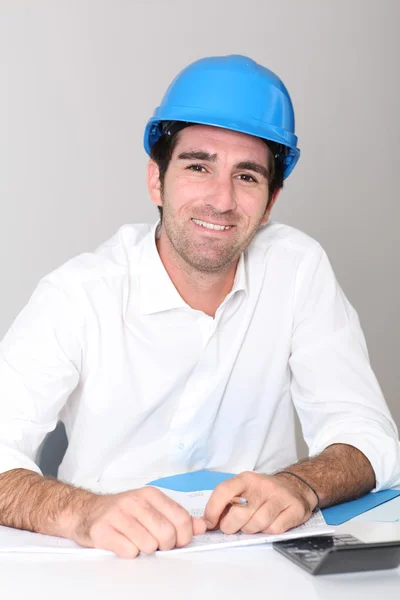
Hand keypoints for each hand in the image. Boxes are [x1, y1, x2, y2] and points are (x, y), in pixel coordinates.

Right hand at [69, 486, 206, 557]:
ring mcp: (118, 515)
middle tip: (155, 544)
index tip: (176, 541)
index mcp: (150, 495)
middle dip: (165, 546)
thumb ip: (176, 517)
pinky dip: (129, 553)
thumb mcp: (150, 508)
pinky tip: (123, 544)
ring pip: (149, 545)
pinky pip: (129, 552)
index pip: (181, 519)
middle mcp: (135, 501)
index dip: (183, 537)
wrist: (86, 511)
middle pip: (167, 534)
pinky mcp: (103, 530)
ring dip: (145, 549)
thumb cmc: (121, 512)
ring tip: (136, 542)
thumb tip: (201, 526)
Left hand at [204, 471, 317, 534]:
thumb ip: (225, 504)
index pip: (223, 491)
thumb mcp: (243, 491)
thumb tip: (205, 523)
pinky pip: (275, 529)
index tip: (209, 524)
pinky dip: (268, 532)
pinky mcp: (295, 509)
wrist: (296, 487)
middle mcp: (263, 485)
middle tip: (232, 528)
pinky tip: (269, 524)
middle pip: (239, 513)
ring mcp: (280, 496)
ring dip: (251, 530)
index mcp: (246, 479)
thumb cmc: (263, 493)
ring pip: (257, 523)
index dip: (212, 510)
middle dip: (231, 526)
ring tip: (252, 525)